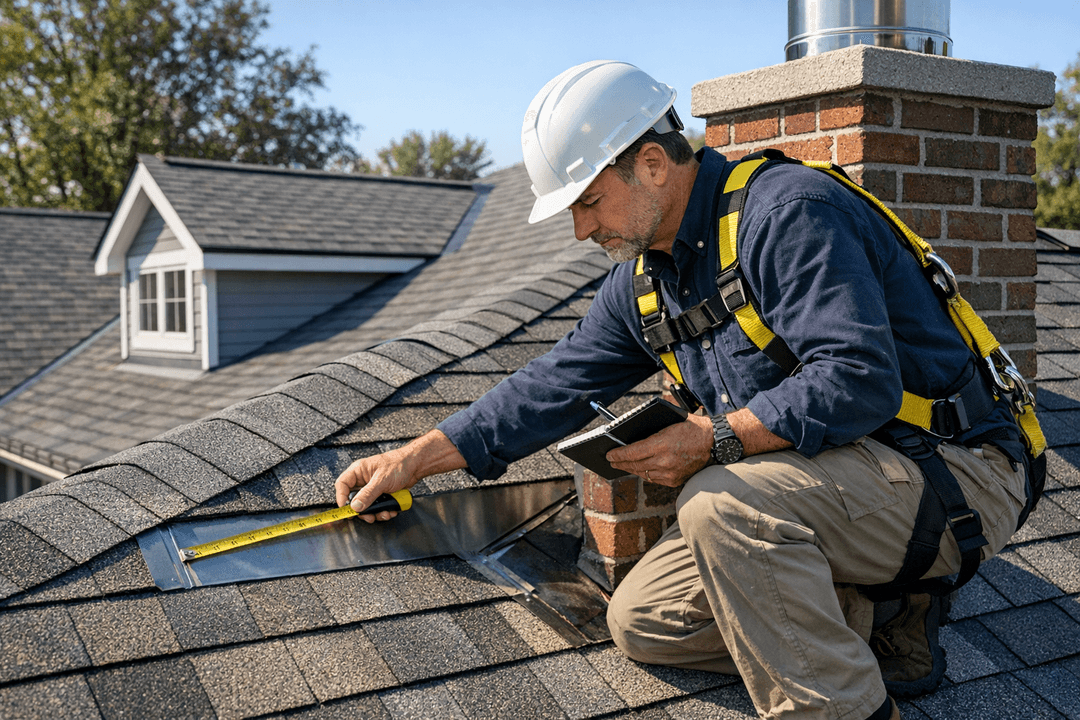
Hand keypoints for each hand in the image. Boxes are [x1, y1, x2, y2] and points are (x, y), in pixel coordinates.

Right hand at [334, 429, 466, 522]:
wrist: (416, 466)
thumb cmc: (399, 464)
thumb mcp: (381, 480)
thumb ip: (368, 494)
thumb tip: (355, 506)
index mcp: (358, 471)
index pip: (342, 484)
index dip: (341, 497)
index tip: (346, 509)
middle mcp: (363, 480)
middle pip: (354, 499)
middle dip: (363, 510)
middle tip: (369, 516)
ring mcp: (372, 488)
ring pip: (367, 505)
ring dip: (375, 512)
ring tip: (384, 513)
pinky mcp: (381, 494)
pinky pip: (377, 506)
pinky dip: (383, 511)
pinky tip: (391, 510)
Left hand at [605, 413, 713, 486]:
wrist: (713, 442)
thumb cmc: (691, 427)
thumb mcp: (669, 422)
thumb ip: (651, 430)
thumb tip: (630, 436)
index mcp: (661, 444)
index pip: (632, 452)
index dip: (618, 454)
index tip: (609, 454)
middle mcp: (664, 461)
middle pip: (635, 465)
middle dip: (620, 463)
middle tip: (611, 461)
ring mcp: (670, 473)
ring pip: (643, 474)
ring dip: (632, 470)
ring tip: (623, 465)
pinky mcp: (675, 481)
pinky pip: (654, 479)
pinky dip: (646, 474)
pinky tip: (640, 469)